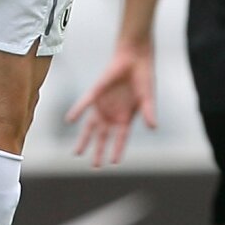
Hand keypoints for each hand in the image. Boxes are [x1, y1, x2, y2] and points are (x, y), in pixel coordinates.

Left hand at [65, 39, 156, 167]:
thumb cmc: (144, 78)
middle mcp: (112, 114)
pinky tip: (70, 121)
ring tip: (77, 153)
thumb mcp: (147, 97)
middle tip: (95, 166)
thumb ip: (149, 112)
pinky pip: (84, 104)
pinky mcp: (95, 93)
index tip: (114, 163)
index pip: (120, 139)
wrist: (135, 58)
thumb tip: (154, 127)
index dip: (117, 150)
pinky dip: (77, 111)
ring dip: (84, 139)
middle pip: (103, 137)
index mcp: (126, 118)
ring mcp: (103, 105)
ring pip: (91, 126)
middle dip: (99, 151)